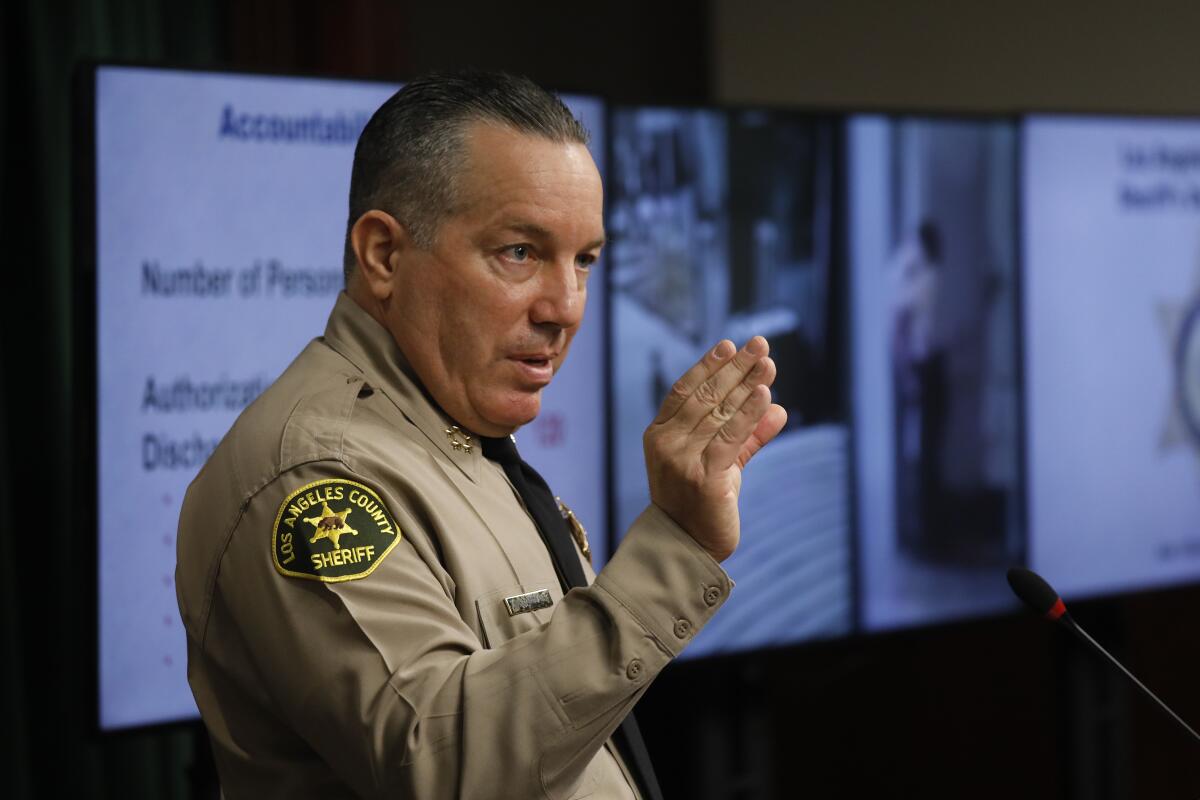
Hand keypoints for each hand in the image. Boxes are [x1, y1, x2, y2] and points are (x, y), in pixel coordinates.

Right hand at [643, 337, 787, 561]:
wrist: (688, 548)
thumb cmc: (701, 503)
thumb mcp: (721, 463)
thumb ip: (747, 435)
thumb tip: (779, 407)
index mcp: (660, 435)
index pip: (684, 390)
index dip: (707, 366)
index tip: (730, 346)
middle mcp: (667, 444)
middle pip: (705, 396)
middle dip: (735, 367)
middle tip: (759, 343)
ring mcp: (683, 462)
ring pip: (719, 413)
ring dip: (746, 383)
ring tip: (767, 361)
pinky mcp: (705, 479)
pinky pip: (730, 438)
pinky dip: (749, 414)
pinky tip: (765, 395)